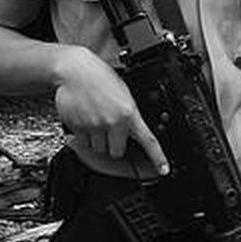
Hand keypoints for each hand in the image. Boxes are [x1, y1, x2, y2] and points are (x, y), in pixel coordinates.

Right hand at [52, 45, 168, 174]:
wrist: (76, 71)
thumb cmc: (101, 79)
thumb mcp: (125, 94)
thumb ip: (130, 114)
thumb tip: (134, 130)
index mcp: (129, 113)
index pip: (148, 140)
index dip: (158, 157)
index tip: (164, 170)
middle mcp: (112, 122)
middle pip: (117, 152)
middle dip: (115, 145)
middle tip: (112, 130)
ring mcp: (94, 127)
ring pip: (99, 150)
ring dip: (99, 142)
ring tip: (97, 120)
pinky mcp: (77, 128)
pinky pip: (83, 143)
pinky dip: (84, 137)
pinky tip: (86, 119)